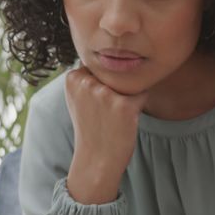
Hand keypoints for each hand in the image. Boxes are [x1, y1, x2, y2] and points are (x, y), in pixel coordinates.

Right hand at [64, 66, 147, 204]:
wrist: (96, 158)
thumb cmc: (90, 127)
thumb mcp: (77, 98)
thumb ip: (84, 77)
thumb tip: (103, 56)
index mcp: (72, 78)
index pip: (98, 66)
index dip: (101, 83)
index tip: (94, 102)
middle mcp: (86, 82)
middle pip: (114, 72)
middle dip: (115, 88)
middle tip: (105, 112)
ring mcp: (105, 93)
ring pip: (128, 82)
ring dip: (127, 95)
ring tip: (115, 116)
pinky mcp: (124, 104)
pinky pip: (141, 92)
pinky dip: (138, 104)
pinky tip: (126, 119)